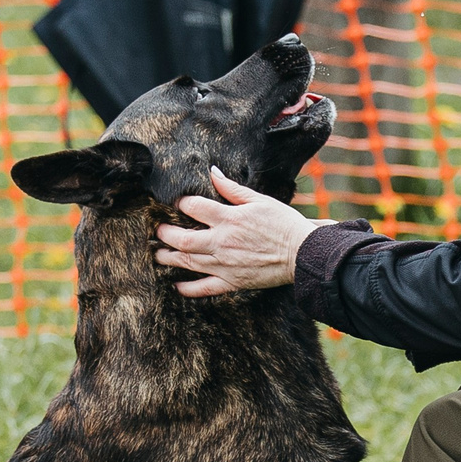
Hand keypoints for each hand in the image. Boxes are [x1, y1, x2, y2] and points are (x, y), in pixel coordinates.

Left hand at [153, 167, 325, 296]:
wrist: (302, 253)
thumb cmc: (284, 224)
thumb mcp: (260, 199)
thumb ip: (232, 188)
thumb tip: (212, 172)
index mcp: (229, 218)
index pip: (193, 207)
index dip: (180, 203)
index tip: (175, 204)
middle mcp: (222, 242)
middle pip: (181, 238)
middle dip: (164, 234)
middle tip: (158, 231)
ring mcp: (224, 265)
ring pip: (187, 262)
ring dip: (168, 258)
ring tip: (158, 254)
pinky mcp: (232, 282)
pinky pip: (203, 288)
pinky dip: (187, 288)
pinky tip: (176, 285)